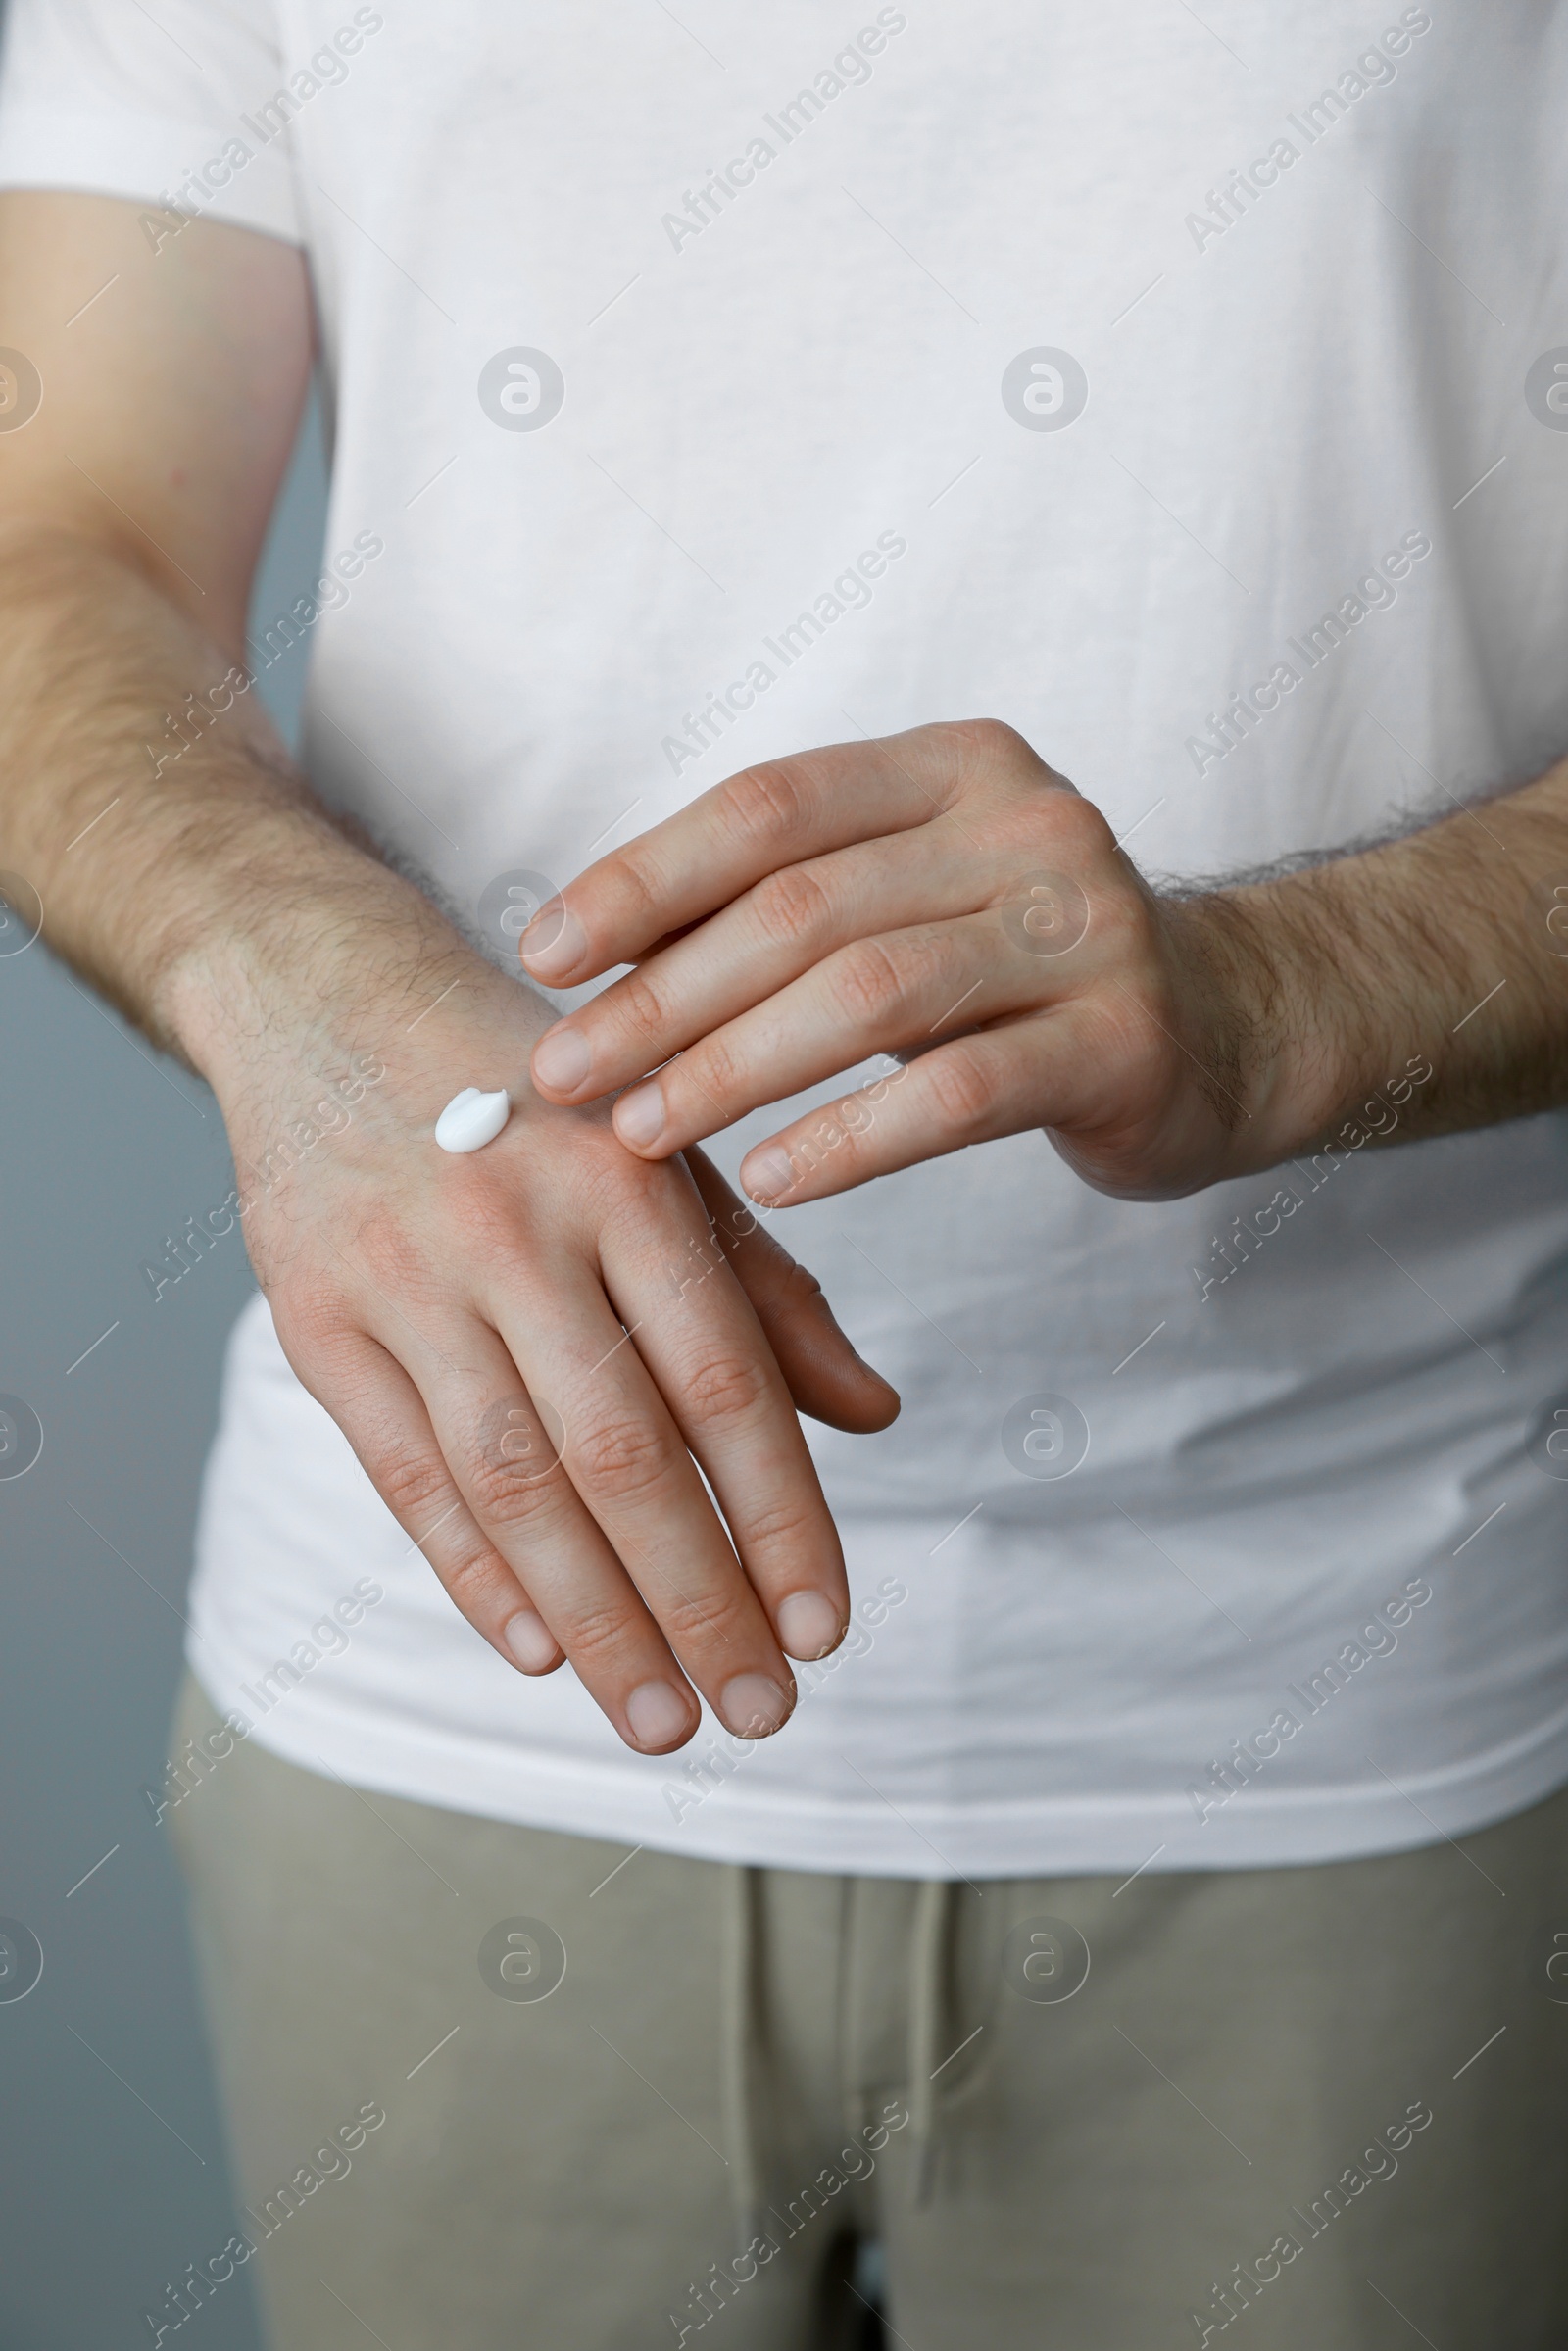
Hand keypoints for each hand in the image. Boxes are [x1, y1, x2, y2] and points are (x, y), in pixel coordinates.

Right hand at [182, 880, 897, 1757]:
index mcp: (627, 1180)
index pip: (722, 1382)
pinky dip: (473, 1573)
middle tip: (758, 1714)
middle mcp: (515, 1229)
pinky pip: (402, 1474)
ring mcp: (403, 1278)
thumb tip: (875, 1418)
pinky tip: (543, 1653)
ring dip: (596, 1620)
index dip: (779, 1517)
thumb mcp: (665, 1152)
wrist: (320, 993)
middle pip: (619, 1453)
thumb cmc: (533, 1096)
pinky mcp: (315, 1320)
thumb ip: (770, 1288)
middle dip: (697, 1601)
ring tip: (662, 1719)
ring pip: (511, 1485)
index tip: (825, 1630)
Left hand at [518, 720, 1302, 1204]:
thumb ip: (781, 909)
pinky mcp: (1127, 1039)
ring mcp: (1088, 927)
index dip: (643, 879)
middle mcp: (1030, 824)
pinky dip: (852, 1136)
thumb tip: (583, 960)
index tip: (544, 957)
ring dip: (735, 1068)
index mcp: (956, 767)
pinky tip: (772, 1179)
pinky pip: (961, 1091)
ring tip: (643, 1131)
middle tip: (564, 1074)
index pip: (770, 806)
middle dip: (665, 995)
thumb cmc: (1020, 974)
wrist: (1227, 1030)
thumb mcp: (910, 904)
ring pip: (873, 993)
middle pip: (806, 905)